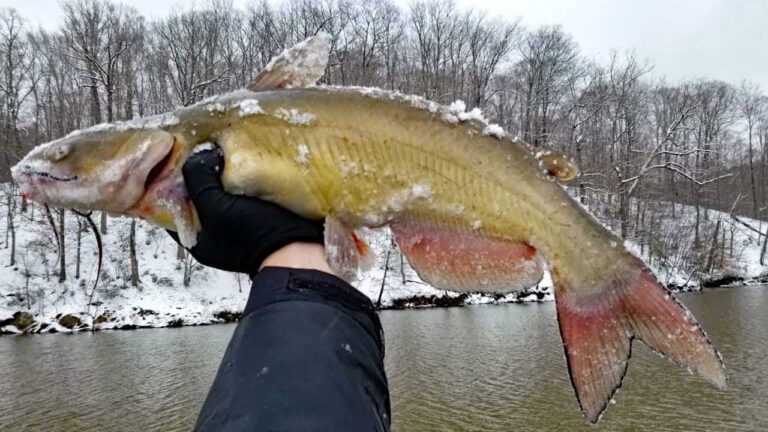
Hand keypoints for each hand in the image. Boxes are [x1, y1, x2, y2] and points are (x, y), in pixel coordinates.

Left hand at [173, 144, 324, 276]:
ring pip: (224, 197)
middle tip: (206, 153)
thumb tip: (200, 152)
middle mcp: (215, 236)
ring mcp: (239, 231)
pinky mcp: (261, 222)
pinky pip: (246, 198)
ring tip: (228, 155)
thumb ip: (200, 179)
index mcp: (196, 239)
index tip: (180, 158)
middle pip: (200, 199)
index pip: (173, 207)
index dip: (173, 182)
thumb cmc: (254, 234)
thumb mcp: (217, 206)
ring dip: (227, 178)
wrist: (300, 250)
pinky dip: (245, 183)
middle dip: (203, 177)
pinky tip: (249, 167)